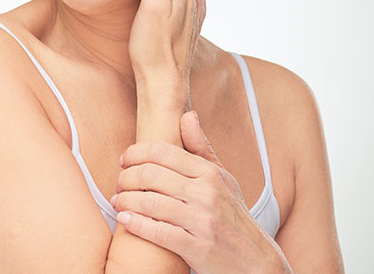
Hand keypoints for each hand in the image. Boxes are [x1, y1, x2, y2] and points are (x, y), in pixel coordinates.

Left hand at [111, 111, 289, 273]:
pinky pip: (157, 232)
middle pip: (150, 175)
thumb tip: (187, 115)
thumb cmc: (233, 216)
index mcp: (210, 173)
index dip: (135, 153)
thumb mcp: (223, 179)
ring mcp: (202, 221)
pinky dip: (136, 224)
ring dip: (125, 201)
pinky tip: (125, 220)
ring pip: (150, 203)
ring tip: (117, 202)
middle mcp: (206, 194)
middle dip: (125, 177)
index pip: (162, 152)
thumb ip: (201, 148)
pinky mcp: (196, 247)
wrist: (256, 260)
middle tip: (118, 183)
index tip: (123, 161)